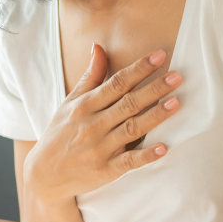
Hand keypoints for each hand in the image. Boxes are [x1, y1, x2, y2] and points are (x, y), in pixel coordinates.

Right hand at [23, 45, 180, 205]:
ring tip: (176, 103)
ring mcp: (99, 149)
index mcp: (85, 106)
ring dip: (155, 116)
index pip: (116, 83)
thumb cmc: (60, 133)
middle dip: (154, 89)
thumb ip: (90, 76)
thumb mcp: (70, 102)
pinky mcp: (105, 171)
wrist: (44, 175)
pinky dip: (146, 156)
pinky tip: (164, 147)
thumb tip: (99, 46)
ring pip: (132, 129)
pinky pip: (128, 162)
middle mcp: (92, 125)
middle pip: (128, 103)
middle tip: (177, 76)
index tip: (159, 56)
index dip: (138, 69)